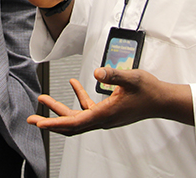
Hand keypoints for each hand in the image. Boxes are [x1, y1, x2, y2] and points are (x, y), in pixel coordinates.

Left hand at [26, 67, 193, 135]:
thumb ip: (114, 74)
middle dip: (50, 120)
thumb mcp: (132, 79)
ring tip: (44, 99)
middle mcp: (102, 119)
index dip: (54, 123)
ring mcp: (105, 116)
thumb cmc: (149, 92)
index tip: (39, 123)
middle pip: (70, 124)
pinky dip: (78, 98)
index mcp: (105, 114)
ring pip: (77, 116)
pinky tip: (74, 84)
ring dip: (60, 109)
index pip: (74, 122)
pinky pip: (87, 108)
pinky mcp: (109, 111)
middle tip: (33, 118)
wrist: (163, 101)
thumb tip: (96, 72)